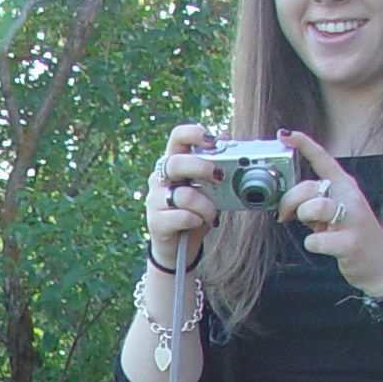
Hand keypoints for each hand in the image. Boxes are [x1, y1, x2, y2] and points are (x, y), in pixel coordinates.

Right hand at [144, 122, 219, 266]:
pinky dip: (196, 220)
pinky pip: (182, 216)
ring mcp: (155, 200)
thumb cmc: (195, 212)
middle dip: (201, 168)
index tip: (212, 141)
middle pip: (176, 163)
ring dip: (206, 206)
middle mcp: (160, 179)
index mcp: (174, 164)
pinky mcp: (156, 222)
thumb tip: (227, 137)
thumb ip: (217, 164)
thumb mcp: (210, 188)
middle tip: (218, 177)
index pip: (177, 138)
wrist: (179, 248)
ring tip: (211, 214)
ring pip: (184, 194)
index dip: (193, 134)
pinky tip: (198, 223)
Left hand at [277, 130, 382, 298]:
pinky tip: (325, 246)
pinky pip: (315, 240)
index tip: (286, 134)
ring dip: (305, 221)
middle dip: (290, 203)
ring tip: (317, 229)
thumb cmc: (351, 236)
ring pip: (312, 208)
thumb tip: (286, 203)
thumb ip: (313, 203)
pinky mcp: (351, 242)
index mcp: (345, 186)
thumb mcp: (333, 213)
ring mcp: (353, 218)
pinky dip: (314, 245)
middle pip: (307, 188)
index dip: (303, 144)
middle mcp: (350, 196)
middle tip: (288, 217)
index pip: (323, 159)